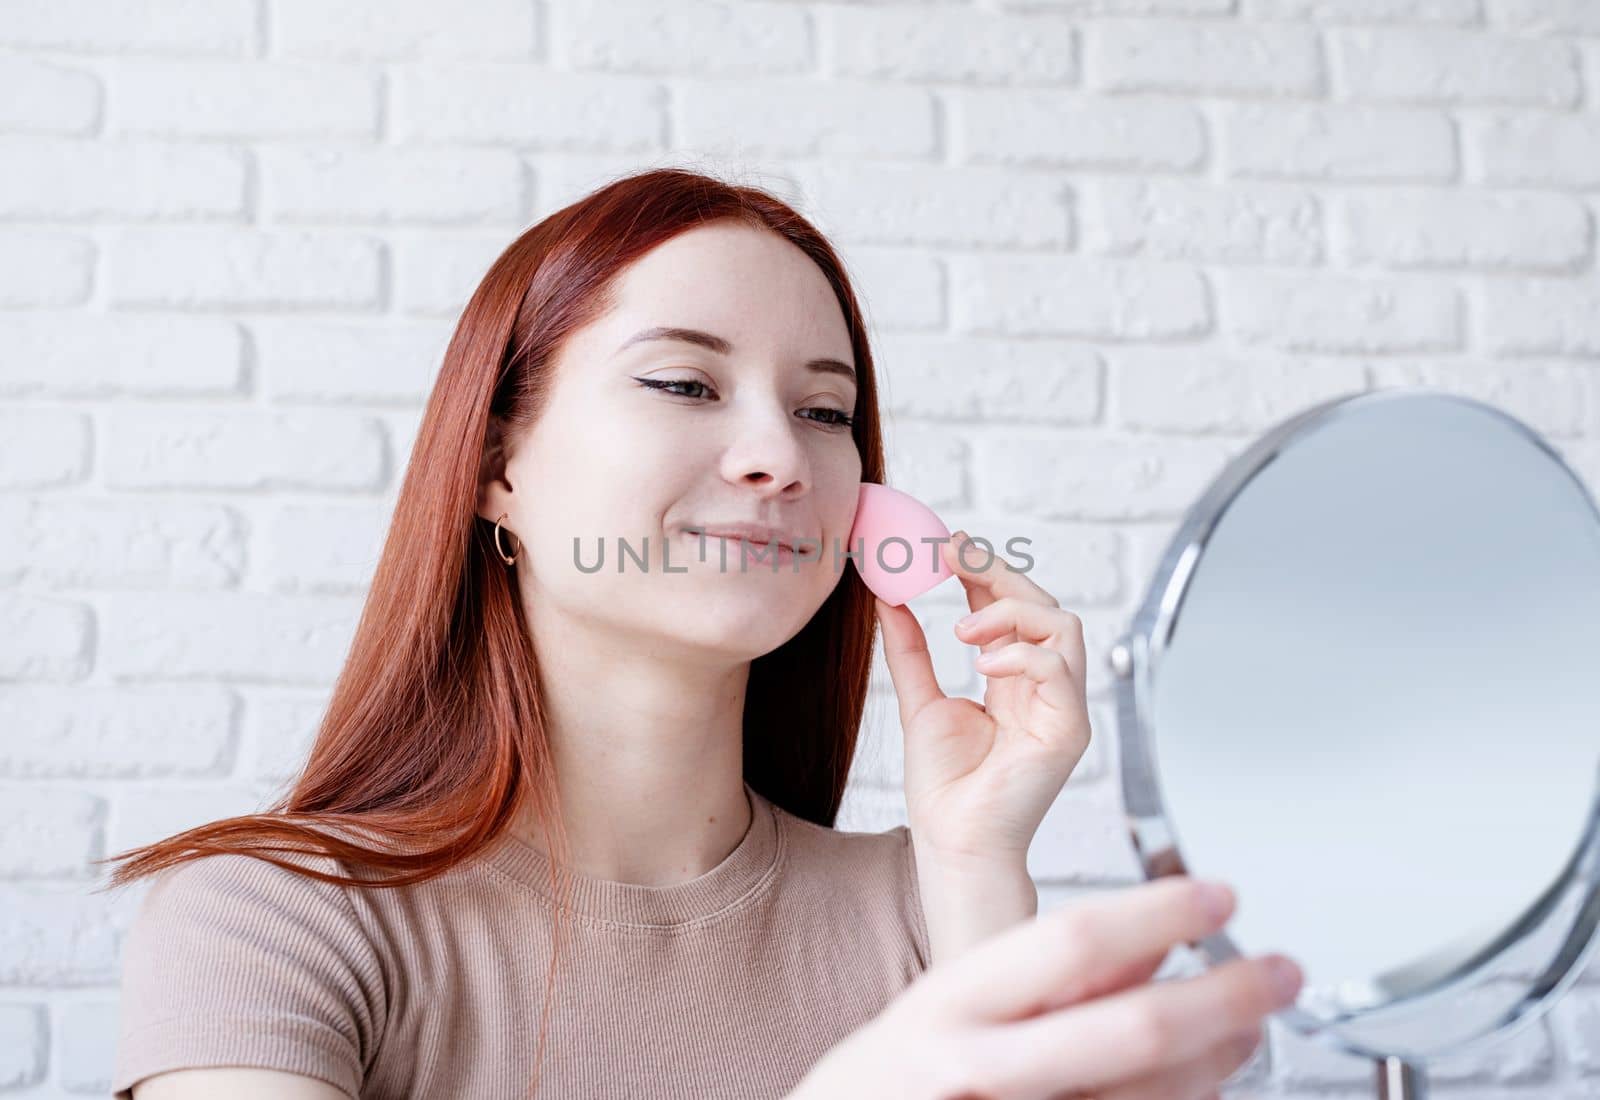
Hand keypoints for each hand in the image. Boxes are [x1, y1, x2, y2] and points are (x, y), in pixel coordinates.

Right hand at [786, 877, 1300, 1099]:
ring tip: (1252, 1024)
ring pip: (1151, 1099)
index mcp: (953, 1004)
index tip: (1220, 897)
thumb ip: (1043, 976)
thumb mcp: (948, 1007)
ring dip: (1222, 1060)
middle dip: (1227, 999)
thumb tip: (1153, 941)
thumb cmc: (895, 1081)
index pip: (1071, 942)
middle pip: (1133, 1030)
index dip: (1158, 914)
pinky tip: (1206, 1082)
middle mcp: (980, 1069)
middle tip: (1282, 973)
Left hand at [876, 530, 1090, 867]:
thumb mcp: (919, 700)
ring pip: (1063, 625)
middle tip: (952, 555)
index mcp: (1014, 680)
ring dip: (1011, 612)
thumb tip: (887, 597)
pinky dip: (1021, 654)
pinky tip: (982, 663)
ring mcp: (1062, 707)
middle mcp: (1044, 688)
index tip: (945, 545)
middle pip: (1043, 605)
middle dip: (999, 572)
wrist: (953, 842)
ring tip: (964, 629)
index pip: (1012, 607)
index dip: (983, 570)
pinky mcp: (1069, 730)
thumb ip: (909, 649)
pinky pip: (1060, 668)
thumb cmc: (945, 786)